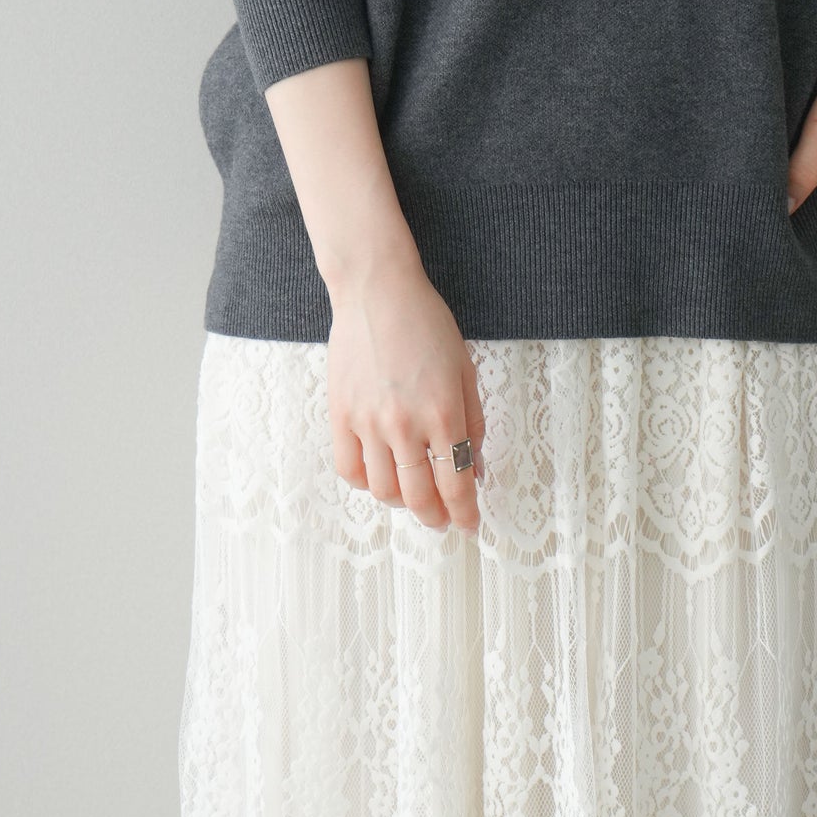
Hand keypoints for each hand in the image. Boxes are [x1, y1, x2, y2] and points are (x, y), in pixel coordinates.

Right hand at [326, 252, 485, 534]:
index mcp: (444, 411)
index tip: (469, 525)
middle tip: (443, 521)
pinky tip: (380, 478)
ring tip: (413, 497)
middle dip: (436, 517)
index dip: (465, 513)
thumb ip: (473, 422)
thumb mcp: (465, 369)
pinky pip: (349, 469)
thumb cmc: (427, 323)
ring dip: (402, 504)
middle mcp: (405, 423)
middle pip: (420, 496)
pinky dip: (366, 484)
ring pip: (383, 490)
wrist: (377, 291)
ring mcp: (369, 422)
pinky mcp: (340, 415)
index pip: (457, 482)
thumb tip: (475, 467)